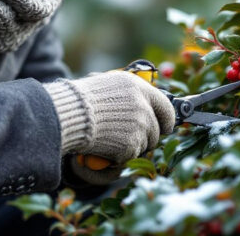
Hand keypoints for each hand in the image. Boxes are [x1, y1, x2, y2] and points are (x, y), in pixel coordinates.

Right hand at [45, 71, 175, 172]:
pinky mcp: (132, 145)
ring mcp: (139, 126)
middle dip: (146, 137)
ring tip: (111, 138)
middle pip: (156, 130)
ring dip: (132, 146)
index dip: (167, 120)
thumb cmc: (84, 99)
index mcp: (139, 88)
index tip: (166, 127)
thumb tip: (146, 108)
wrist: (71, 115)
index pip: (166, 107)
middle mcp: (144, 106)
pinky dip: (120, 155)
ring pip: (145, 145)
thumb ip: (132, 95)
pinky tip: (106, 145)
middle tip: (127, 137)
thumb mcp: (110, 85)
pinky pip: (131, 155)